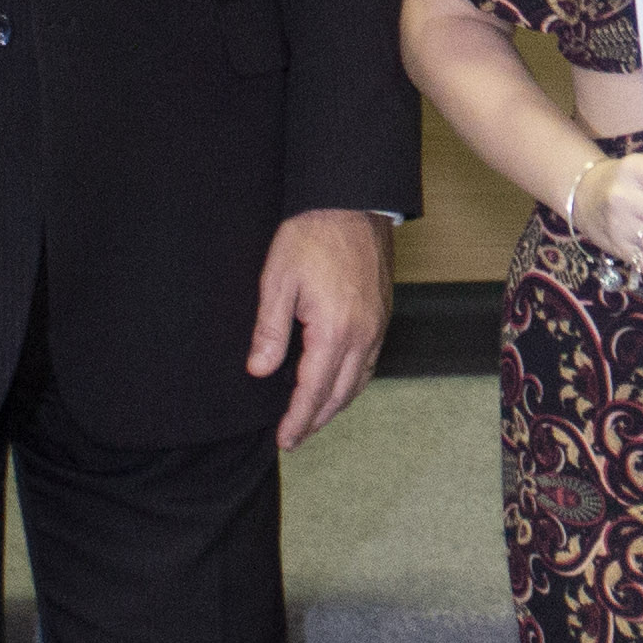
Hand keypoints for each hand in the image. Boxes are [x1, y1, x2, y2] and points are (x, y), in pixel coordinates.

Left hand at [252, 207, 393, 447]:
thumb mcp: (277, 281)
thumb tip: (260, 371)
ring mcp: (377, 325)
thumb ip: (270, 331)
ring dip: (336, 403)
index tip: (285, 440)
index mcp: (334, 331)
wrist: (352, 202)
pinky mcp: (383, 313)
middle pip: (340, 393)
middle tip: (295, 437)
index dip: (298, 419)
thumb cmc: (311, 236)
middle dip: (317, 419)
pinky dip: (353, 381)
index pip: (313, 391)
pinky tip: (339, 381)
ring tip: (314, 416)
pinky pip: (369, 361)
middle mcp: (362, 335)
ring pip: (359, 380)